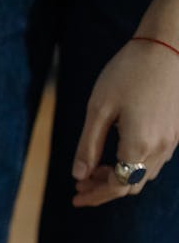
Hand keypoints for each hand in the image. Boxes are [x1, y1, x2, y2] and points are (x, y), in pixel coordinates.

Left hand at [72, 39, 178, 206]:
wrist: (168, 45)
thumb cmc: (128, 72)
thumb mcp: (99, 109)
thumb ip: (88, 145)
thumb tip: (79, 175)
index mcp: (139, 145)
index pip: (115, 185)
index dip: (94, 195)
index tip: (75, 197)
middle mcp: (160, 148)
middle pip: (130, 184)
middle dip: (104, 189)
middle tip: (79, 186)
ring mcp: (172, 140)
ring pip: (144, 174)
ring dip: (119, 178)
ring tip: (93, 171)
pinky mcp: (176, 130)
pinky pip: (154, 160)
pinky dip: (133, 166)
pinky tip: (115, 155)